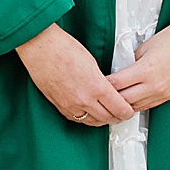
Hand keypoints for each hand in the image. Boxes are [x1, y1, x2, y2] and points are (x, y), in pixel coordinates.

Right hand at [17, 23, 135, 125]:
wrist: (40, 47)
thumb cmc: (63, 47)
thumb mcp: (91, 61)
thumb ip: (101, 79)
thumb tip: (107, 88)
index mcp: (96, 86)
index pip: (119, 108)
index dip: (127, 111)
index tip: (129, 110)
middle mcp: (84, 99)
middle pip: (107, 118)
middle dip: (117, 117)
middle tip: (121, 113)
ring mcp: (70, 105)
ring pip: (92, 122)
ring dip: (102, 120)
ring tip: (106, 114)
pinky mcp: (59, 106)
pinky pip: (77, 119)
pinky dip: (86, 118)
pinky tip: (88, 112)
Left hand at [107, 0, 169, 111]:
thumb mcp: (144, 47)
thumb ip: (131, 61)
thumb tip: (120, 70)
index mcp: (146, 71)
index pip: (116, 85)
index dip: (103, 85)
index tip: (95, 83)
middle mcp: (154, 86)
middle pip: (123, 100)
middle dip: (110, 98)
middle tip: (100, 94)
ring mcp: (163, 93)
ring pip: (135, 107)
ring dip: (123, 103)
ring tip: (112, 99)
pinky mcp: (169, 96)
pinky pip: (147, 106)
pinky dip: (137, 103)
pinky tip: (130, 98)